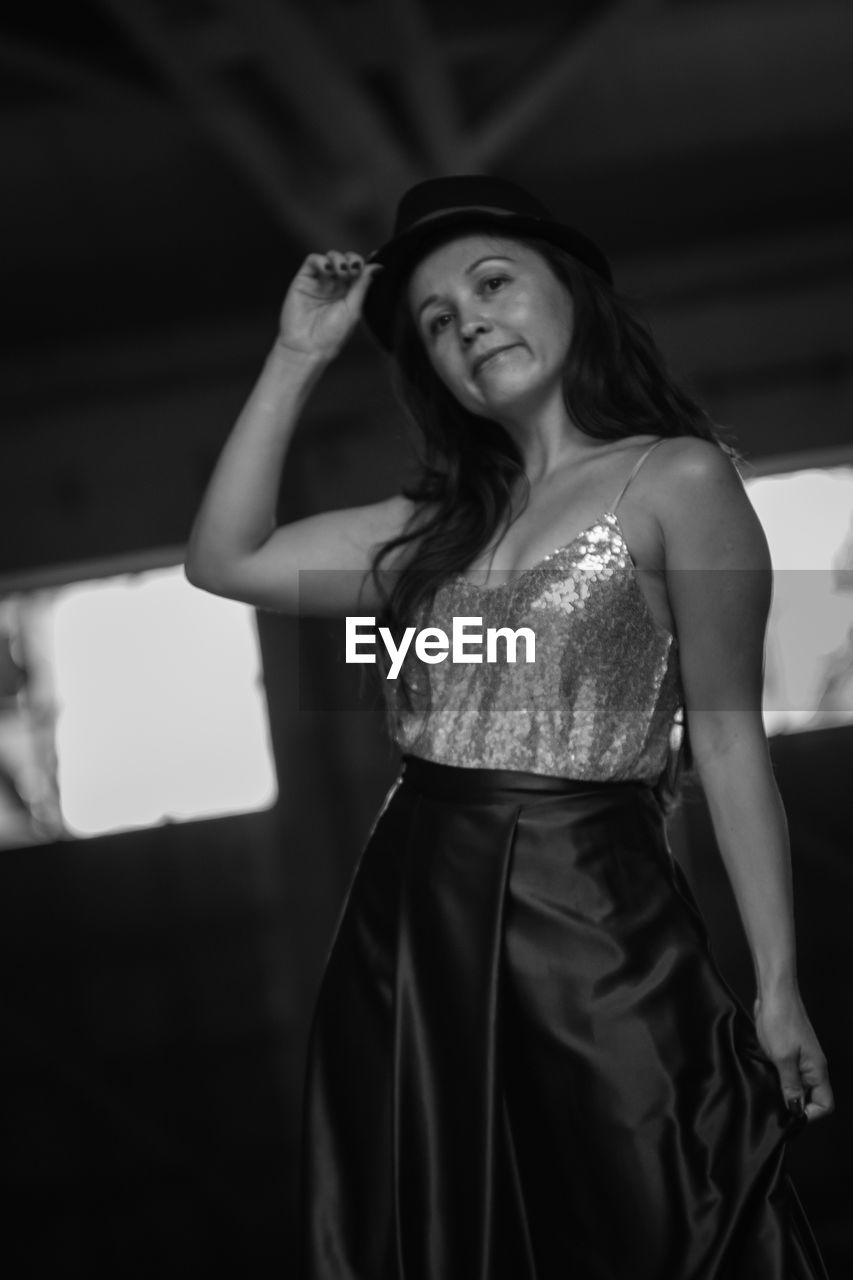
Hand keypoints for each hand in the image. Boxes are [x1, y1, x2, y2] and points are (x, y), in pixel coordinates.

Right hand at [277, 251, 381, 359]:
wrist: (308, 347)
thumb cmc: (332, 335)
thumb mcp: (353, 309)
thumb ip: (363, 285)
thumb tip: (378, 266)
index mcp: (350, 294)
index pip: (359, 270)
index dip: (365, 262)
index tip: (374, 257)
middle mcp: (335, 286)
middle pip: (347, 260)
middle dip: (353, 260)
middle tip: (354, 271)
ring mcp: (319, 282)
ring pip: (331, 257)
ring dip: (339, 259)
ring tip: (341, 273)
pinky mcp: (303, 280)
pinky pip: (313, 260)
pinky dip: (322, 260)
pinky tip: (328, 270)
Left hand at [753, 987, 833, 1122]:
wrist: (773, 993)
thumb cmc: (781, 1019)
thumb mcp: (783, 1058)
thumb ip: (790, 1086)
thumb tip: (796, 1109)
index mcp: (817, 1069)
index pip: (825, 1103)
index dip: (809, 1113)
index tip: (790, 1113)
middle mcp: (812, 1066)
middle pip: (811, 1097)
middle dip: (795, 1103)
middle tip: (775, 1102)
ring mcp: (801, 1058)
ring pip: (799, 1085)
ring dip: (785, 1090)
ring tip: (769, 1087)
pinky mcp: (789, 1050)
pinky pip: (789, 1073)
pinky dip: (779, 1077)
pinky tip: (766, 1074)